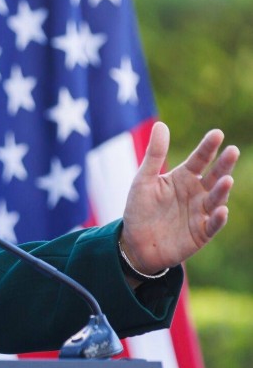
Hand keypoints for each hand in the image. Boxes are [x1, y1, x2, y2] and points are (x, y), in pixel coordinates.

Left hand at [121, 122, 238, 274]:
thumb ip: (154, 154)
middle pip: (214, 176)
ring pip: (216, 199)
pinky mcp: (201, 233)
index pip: (199, 160)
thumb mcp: (144, 180)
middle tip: (232, 151)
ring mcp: (200, 213)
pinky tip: (221, 210)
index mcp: (183, 178)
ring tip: (226, 179)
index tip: (217, 133)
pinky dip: (218, 218)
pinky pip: (212, 224)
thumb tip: (161, 125)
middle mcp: (196, 193)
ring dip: (222, 190)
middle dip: (224, 165)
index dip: (208, 147)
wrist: (134, 242)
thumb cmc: (140, 209)